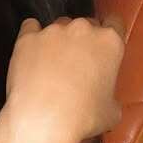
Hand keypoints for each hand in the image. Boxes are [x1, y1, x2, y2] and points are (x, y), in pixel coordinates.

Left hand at [4, 13, 124, 142]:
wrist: (44, 118)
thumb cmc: (83, 117)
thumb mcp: (112, 111)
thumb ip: (111, 95)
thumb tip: (105, 100)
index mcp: (110, 42)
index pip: (115, 24)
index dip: (108, 36)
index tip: (102, 48)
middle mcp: (82, 29)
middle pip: (85, 25)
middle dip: (82, 41)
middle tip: (77, 65)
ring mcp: (53, 31)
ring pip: (59, 27)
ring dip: (58, 41)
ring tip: (51, 66)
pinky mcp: (28, 38)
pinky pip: (30, 28)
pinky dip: (32, 39)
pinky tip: (31, 54)